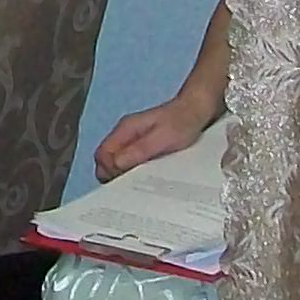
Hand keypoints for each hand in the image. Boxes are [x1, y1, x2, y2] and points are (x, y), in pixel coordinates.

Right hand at [94, 85, 218, 180]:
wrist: (197, 110)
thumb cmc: (181, 123)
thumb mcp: (162, 139)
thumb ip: (138, 150)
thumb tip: (114, 165)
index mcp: (125, 130)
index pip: (102, 154)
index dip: (108, 171)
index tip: (123, 183)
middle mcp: (125, 134)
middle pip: (106, 159)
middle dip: (114, 175)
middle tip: (132, 189)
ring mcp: (133, 139)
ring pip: (118, 161)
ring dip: (124, 174)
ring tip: (141, 187)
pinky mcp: (143, 145)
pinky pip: (131, 161)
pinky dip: (134, 171)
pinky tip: (147, 179)